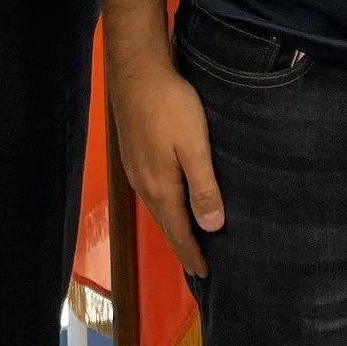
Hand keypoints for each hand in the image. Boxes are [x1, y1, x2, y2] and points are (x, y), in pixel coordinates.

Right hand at [109, 51, 223, 276]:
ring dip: (173, 225)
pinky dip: (166, 206)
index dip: (192, 254)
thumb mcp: (194, 146)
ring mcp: (136, 169)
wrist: (137, 71)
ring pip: (158, 207)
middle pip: (165, 223)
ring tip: (190, 237)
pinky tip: (174, 200)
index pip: (178, 232)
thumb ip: (203, 187)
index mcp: (160, 188)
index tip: (205, 274)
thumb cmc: (170, 106)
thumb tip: (212, 227)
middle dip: (182, 245)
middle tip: (199, 264)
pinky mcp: (134, 153)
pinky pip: (152, 192)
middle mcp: (144, 185)